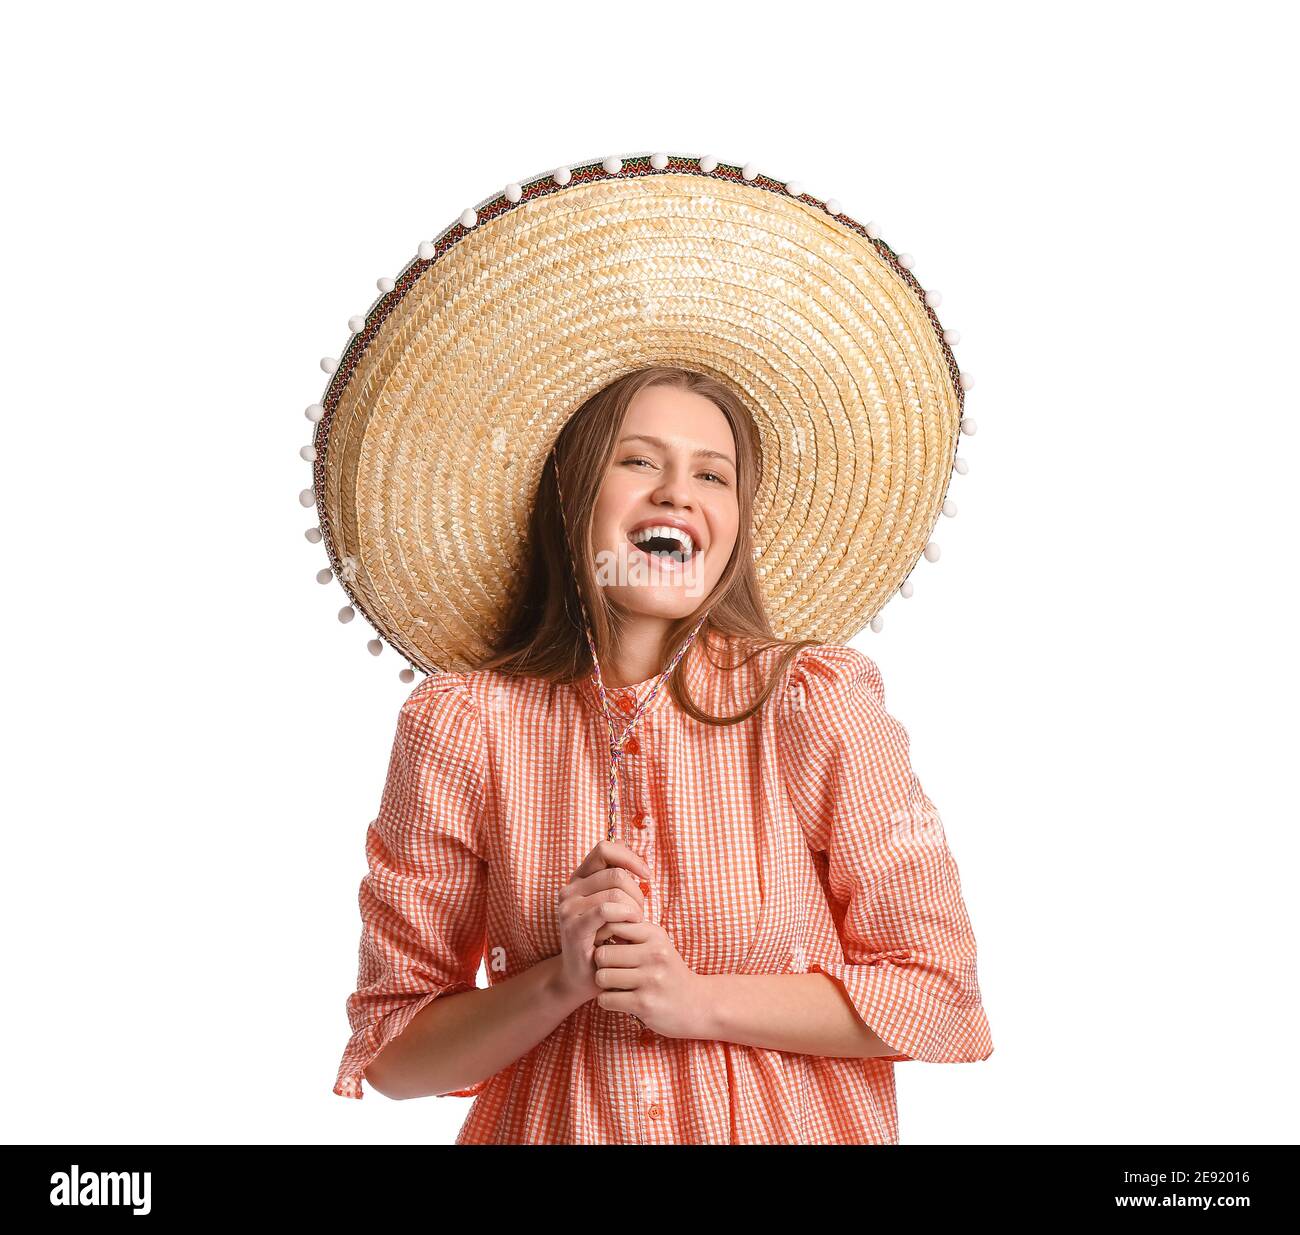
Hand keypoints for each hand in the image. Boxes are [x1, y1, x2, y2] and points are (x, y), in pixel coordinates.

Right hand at [553, 839, 649, 1004]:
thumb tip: (643, 869)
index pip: (604, 849)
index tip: (646, 875)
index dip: (629, 857)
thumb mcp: (613, 908)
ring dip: (633, 908)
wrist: (582, 977)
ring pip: (614, 892)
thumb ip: (620, 886)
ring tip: (634, 923)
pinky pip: (605, 910)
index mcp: (579, 879)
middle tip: (640, 914)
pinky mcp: (573, 927)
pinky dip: (624, 915)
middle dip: (636, 892)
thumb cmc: (604, 940)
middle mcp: (569, 889)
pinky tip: (630, 925)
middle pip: (615, 873)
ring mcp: (568, 908)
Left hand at [591, 918, 707, 1039]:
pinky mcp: (644, 1004)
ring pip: (602, 977)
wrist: (698, 1005)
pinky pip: (606, 999)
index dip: (601, 937)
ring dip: (603, 985)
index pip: (612, 925)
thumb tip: (598, 925)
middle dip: (600, 965)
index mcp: (655, 936)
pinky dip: (607, 1001)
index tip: (605, 947)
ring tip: (615, 985)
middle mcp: (654, 955)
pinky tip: (619, 999)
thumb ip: (632, 932)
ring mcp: (650, 980)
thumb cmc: (668, 971)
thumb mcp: (657, 944)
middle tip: (609, 970)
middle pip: (602, 954)